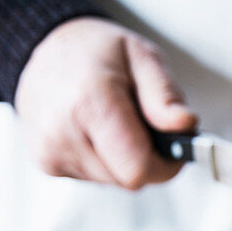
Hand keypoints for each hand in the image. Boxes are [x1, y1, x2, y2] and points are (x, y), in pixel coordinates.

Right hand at [14, 17, 196, 188]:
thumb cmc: (97, 50)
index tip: (173, 151)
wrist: (47, 48)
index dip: (164, 166)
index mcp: (90, 102)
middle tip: (142, 126)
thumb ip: (165, 95)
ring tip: (115, 124)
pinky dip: (103, 160)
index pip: (137, 169)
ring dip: (123, 160)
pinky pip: (92, 178)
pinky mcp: (46, 161)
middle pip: (127, 180)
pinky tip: (96, 132)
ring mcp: (50, 150)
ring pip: (112, 182)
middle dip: (145, 160)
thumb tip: (185, 126)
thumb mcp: (142, 56)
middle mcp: (63, 131)